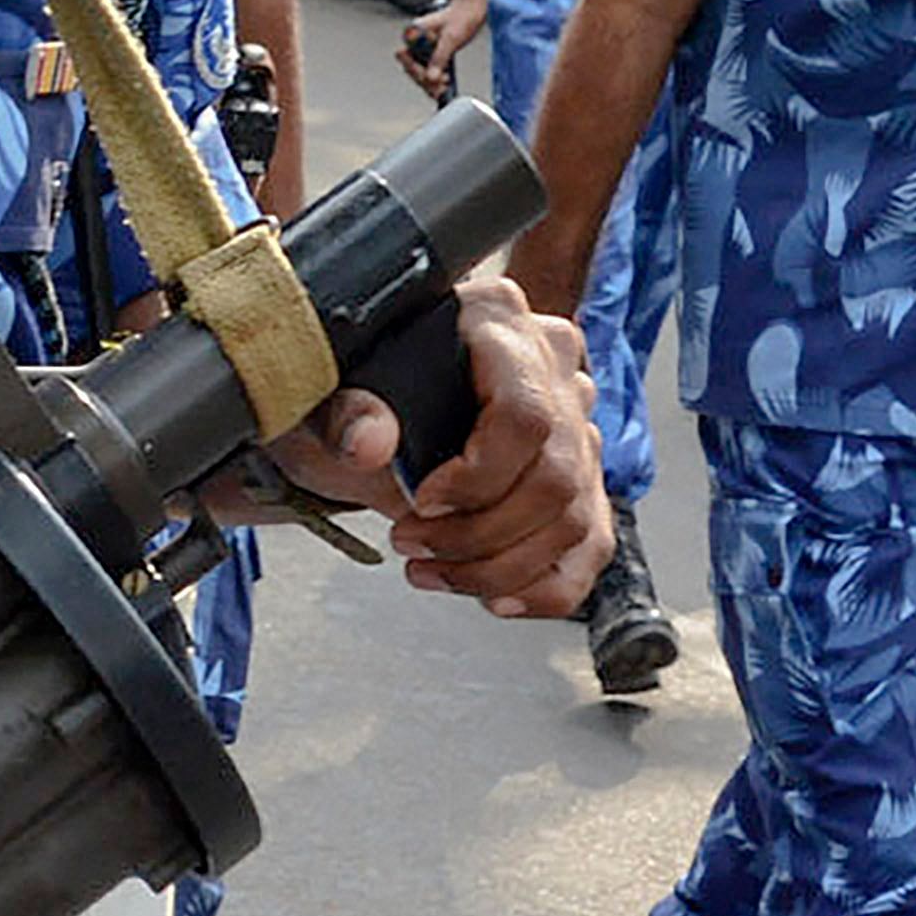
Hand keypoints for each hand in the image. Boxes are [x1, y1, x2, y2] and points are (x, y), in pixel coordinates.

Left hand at [251, 271, 607, 615]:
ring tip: (432, 570)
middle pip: (555, 475)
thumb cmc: (348, 392)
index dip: (478, 476)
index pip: (526, 414)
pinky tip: (495, 596)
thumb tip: (368, 442)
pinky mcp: (578, 477)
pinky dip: (545, 587)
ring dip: (498, 567)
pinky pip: (589, 546)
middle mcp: (550, 364)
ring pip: (571, 519)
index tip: (422, 502)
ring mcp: (573, 421)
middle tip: (411, 544)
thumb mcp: (326, 393)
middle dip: (479, 533)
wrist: (358, 415)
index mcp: (497, 318)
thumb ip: (344, 413)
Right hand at [402, 0, 485, 103]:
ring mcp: (423, 47)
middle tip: (440, 88)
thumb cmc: (461, 17)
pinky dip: (436, 79)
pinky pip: (430, 69)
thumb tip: (431, 77)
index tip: (429, 80)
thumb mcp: (450, 38)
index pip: (407, 58)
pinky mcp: (432, 52)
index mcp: (413, 32)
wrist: (471, 9)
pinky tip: (446, 83)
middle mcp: (415, 41)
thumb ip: (439, 58)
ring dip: (431, 82)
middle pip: (412, 67)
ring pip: (421, 71)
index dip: (417, 71)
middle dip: (425, 79)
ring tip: (444, 86)